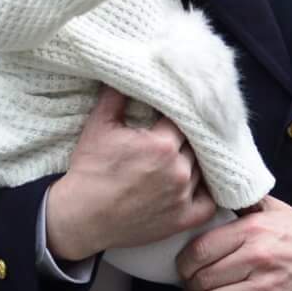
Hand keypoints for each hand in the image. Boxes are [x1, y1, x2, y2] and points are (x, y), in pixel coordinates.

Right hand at [43, 87, 214, 262]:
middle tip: (176, 135)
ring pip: (204, 170)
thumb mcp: (99, 125)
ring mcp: (182, 197)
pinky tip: (197, 184)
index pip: (185, 120)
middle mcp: (178, 170)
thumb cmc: (90, 170)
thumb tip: (128, 71)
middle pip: (196, 144)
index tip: (173, 114)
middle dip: (186, 138)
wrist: (82, 216)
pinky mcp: (183, 219)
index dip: (179, 115)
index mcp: (161, 144)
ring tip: (182, 158)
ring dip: (196, 162)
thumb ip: (117, 96)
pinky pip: (209, 203)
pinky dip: (207, 193)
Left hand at [177, 195, 291, 290]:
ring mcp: (263, 289)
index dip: (185, 262)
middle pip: (204, 277)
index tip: (182, 266)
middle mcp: (256, 259)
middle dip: (188, 285)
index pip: (202, 249)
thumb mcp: (276, 209)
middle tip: (186, 285)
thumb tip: (215, 194)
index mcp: (253, 230)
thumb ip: (245, 202)